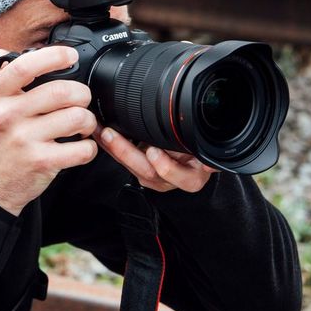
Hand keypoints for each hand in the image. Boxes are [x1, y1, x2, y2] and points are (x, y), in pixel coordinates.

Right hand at [0, 47, 98, 215]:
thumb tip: (10, 51)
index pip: (24, 66)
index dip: (53, 56)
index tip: (70, 56)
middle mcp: (7, 116)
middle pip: (61, 91)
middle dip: (82, 94)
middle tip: (81, 100)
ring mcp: (24, 140)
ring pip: (76, 118)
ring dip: (88, 120)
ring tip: (81, 124)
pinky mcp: (41, 163)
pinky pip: (81, 149)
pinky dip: (89, 147)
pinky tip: (80, 146)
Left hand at [93, 125, 217, 192]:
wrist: (194, 161)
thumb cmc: (201, 154)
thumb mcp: (208, 151)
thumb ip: (212, 158)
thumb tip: (211, 164)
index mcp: (191, 177)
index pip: (181, 177)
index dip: (166, 167)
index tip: (153, 152)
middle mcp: (170, 180)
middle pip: (147, 171)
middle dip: (126, 152)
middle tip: (111, 135)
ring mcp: (153, 177)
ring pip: (131, 166)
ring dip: (112, 147)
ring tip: (99, 130)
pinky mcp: (140, 170)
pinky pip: (123, 160)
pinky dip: (110, 146)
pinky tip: (99, 133)